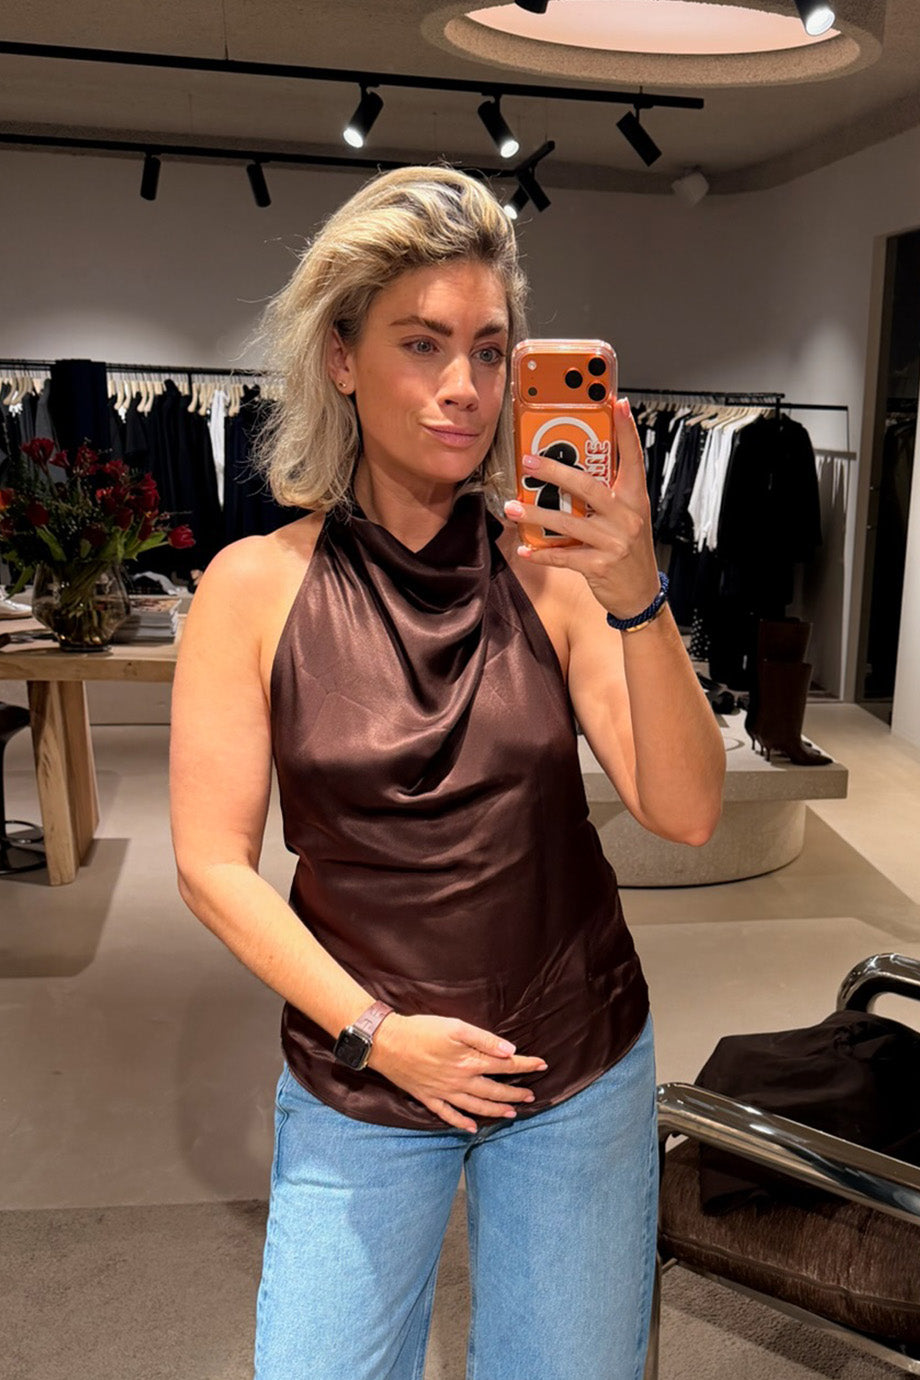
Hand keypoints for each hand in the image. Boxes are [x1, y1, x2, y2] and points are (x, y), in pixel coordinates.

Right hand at [368, 1013, 547, 1132]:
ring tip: (511, 1113)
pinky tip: (472, 1128)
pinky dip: (462, 1122)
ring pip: (476, 1106)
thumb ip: (483, 1039)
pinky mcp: (428, 1097)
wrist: (387, 1043)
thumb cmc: (421, 1030)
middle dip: (515, 1093)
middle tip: (531, 1096)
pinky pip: (448, 1115)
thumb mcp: (455, 1027)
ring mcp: (444, 1092)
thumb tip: (509, 1050)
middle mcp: (460, 1081)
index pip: (505, 1065)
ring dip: (495, 1110)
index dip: (525, 1065)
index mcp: (469, 1062)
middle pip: (494, 1090)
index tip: (543, 1065)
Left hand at [503, 397, 660, 621]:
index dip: (625, 431)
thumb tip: (574, 471)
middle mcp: (627, 517)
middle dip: (555, 472)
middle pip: (588, 487)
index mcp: (635, 499)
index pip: (633, 458)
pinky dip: (542, 553)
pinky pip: (564, 556)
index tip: (616, 404)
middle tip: (528, 461)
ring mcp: (614, 541)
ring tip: (513, 506)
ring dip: (537, 513)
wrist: (641, 594)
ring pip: (568, 522)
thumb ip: (609, 495)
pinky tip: (525, 548)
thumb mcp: (628, 517)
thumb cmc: (629, 550)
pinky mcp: (600, 565)